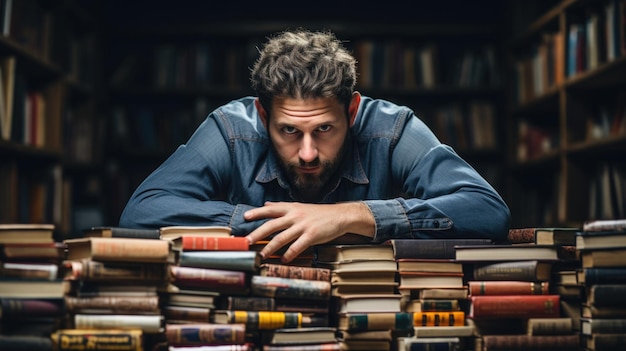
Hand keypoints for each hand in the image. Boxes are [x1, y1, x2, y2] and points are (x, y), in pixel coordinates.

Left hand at [244, 201, 374, 262]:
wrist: (340, 215)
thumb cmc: (319, 213)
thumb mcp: (299, 206)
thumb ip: (282, 206)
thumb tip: (267, 204)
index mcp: (291, 208)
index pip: (271, 209)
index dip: (257, 212)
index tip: (245, 217)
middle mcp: (295, 216)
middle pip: (272, 225)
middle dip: (258, 233)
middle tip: (248, 241)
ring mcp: (303, 226)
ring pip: (282, 237)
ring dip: (270, 248)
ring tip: (262, 256)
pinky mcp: (312, 235)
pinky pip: (298, 246)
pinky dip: (290, 254)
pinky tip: (284, 260)